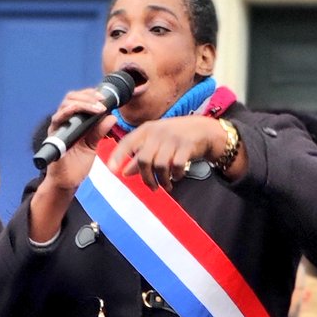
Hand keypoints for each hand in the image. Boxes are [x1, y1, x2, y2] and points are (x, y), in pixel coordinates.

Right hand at [28, 87, 116, 241]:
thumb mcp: (93, 145)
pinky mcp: (53, 136)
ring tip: (97, 108)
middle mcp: (64, 121)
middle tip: (102, 101)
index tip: (105, 98)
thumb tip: (112, 116)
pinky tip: (80, 113)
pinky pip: (58, 119)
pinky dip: (69, 113)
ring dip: (83, 103)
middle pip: (71, 97)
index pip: (79, 99)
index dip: (91, 94)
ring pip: (65, 105)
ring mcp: (57, 127)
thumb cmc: (77, 163)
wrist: (67, 182)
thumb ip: (99, 131)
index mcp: (74, 121)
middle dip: (87, 96)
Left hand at [107, 115, 226, 190]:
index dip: (118, 156)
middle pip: (144, 159)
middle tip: (152, 187)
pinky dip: (175, 175)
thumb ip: (141, 156)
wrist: (205, 130)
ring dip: (162, 180)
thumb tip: (125, 172)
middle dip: (146, 178)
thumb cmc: (177, 137)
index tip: (111, 170)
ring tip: (166, 185)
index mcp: (147, 130)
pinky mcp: (186, 145)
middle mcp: (158, 132)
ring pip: (160, 165)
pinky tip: (177, 176)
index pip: (127, 142)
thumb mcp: (157, 143)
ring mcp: (173, 138)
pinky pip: (176, 166)